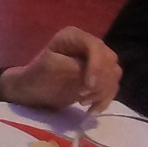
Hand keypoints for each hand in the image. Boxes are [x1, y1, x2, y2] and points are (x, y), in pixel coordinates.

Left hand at [0, 26, 121, 110]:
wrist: (33, 91)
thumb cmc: (37, 76)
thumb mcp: (50, 68)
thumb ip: (73, 68)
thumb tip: (92, 74)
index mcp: (73, 36)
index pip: (95, 47)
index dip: (97, 66)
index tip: (88, 86)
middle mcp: (89, 44)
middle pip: (109, 60)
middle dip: (99, 82)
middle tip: (81, 97)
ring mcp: (97, 60)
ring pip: (114, 74)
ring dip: (102, 92)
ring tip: (82, 102)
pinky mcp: (100, 76)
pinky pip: (112, 87)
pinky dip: (105, 100)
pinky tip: (92, 110)